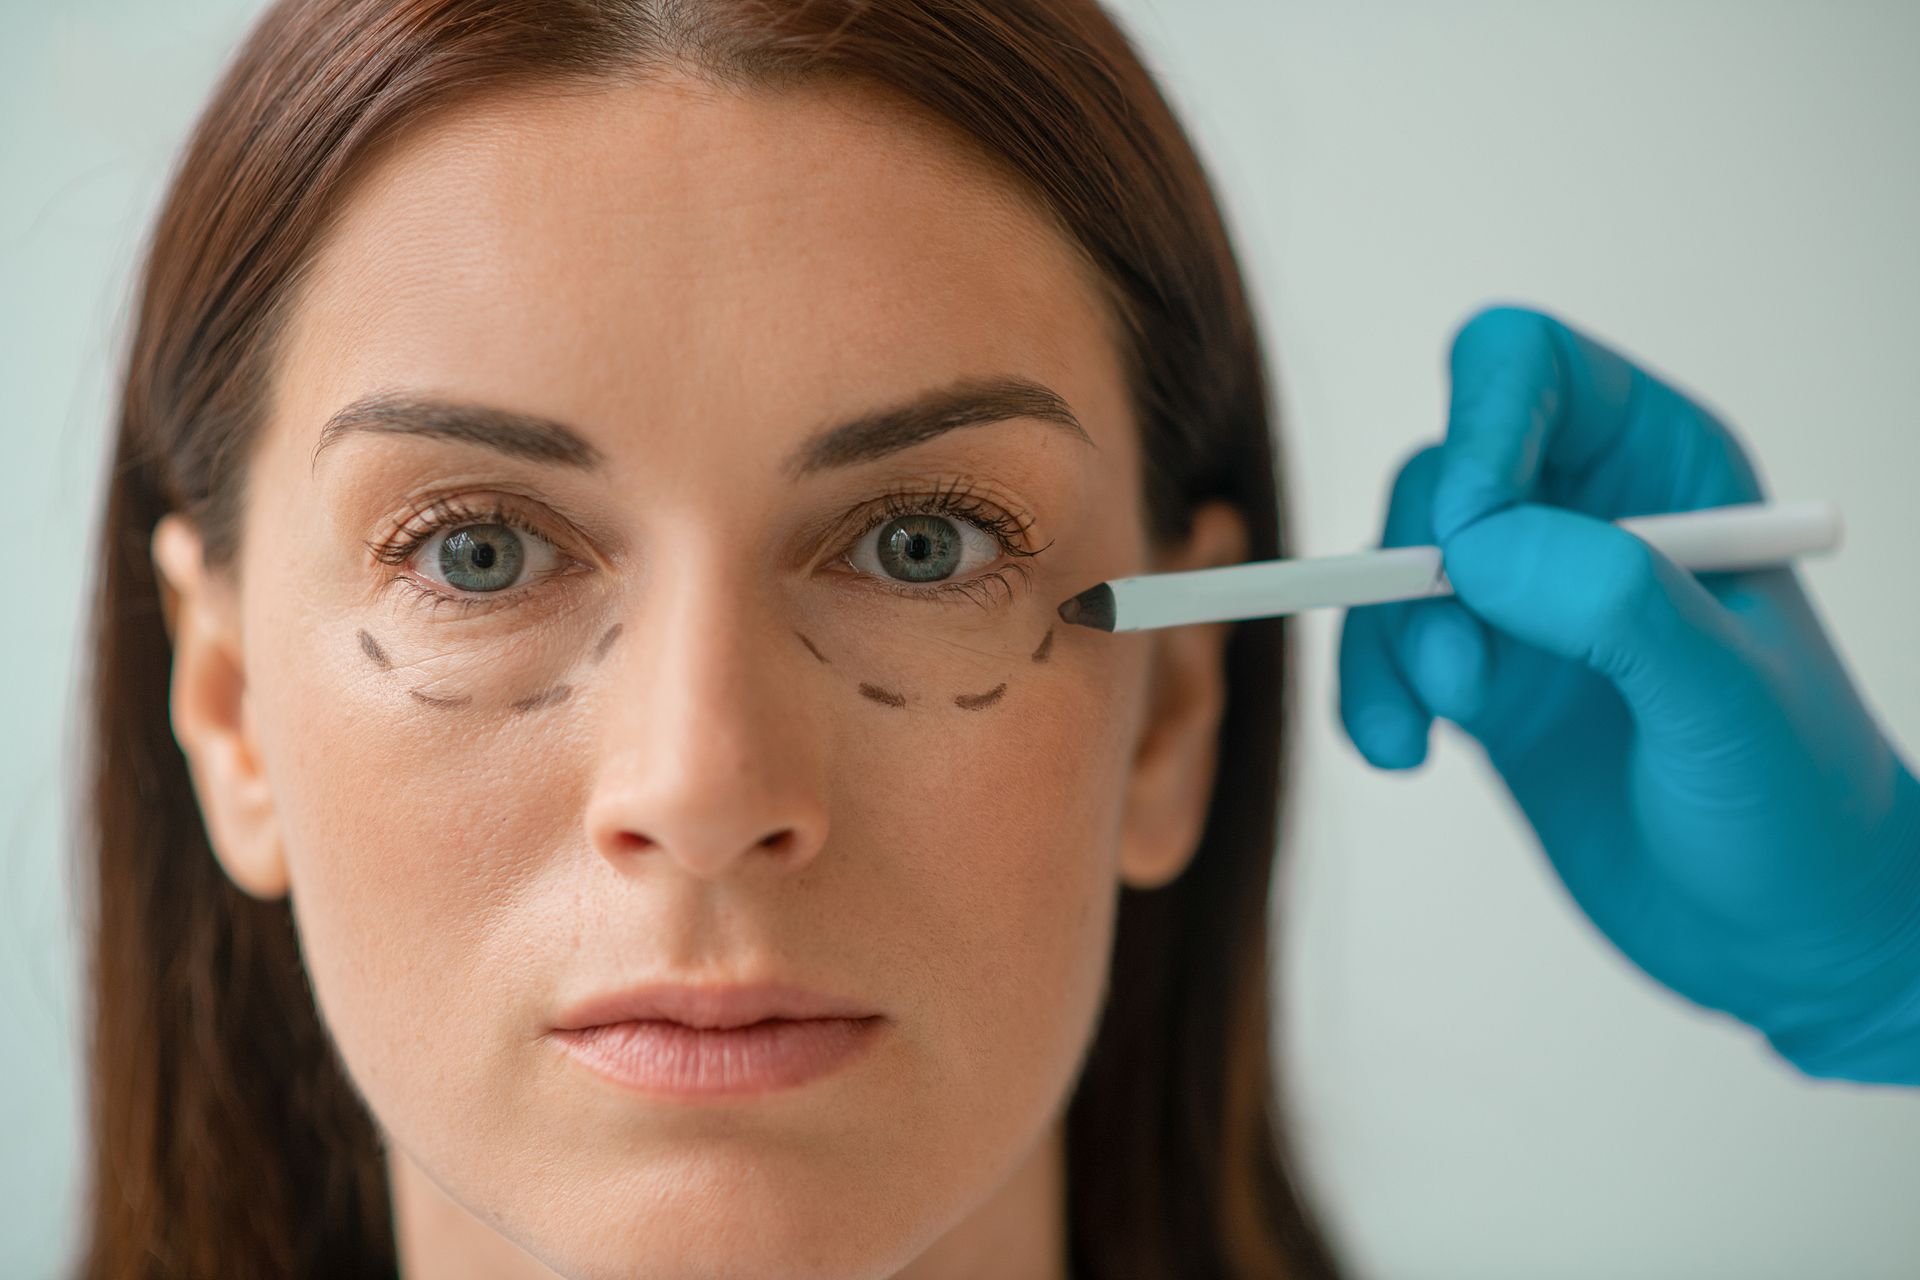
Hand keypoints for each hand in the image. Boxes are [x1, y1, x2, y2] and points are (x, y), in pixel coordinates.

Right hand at [1334, 303, 1919, 1083]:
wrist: (1786, 939)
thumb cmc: (1800, 807)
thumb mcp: (1728, 699)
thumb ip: (1615, 603)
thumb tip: (1474, 545)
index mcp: (1664, 466)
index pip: (1527, 367)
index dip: (1477, 425)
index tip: (1467, 535)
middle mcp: (1582, 514)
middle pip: (1437, 470)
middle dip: (1423, 568)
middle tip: (1467, 675)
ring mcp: (1522, 602)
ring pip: (1392, 568)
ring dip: (1391, 647)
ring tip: (1440, 732)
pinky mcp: (1480, 682)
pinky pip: (1380, 655)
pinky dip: (1368, 700)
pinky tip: (1405, 758)